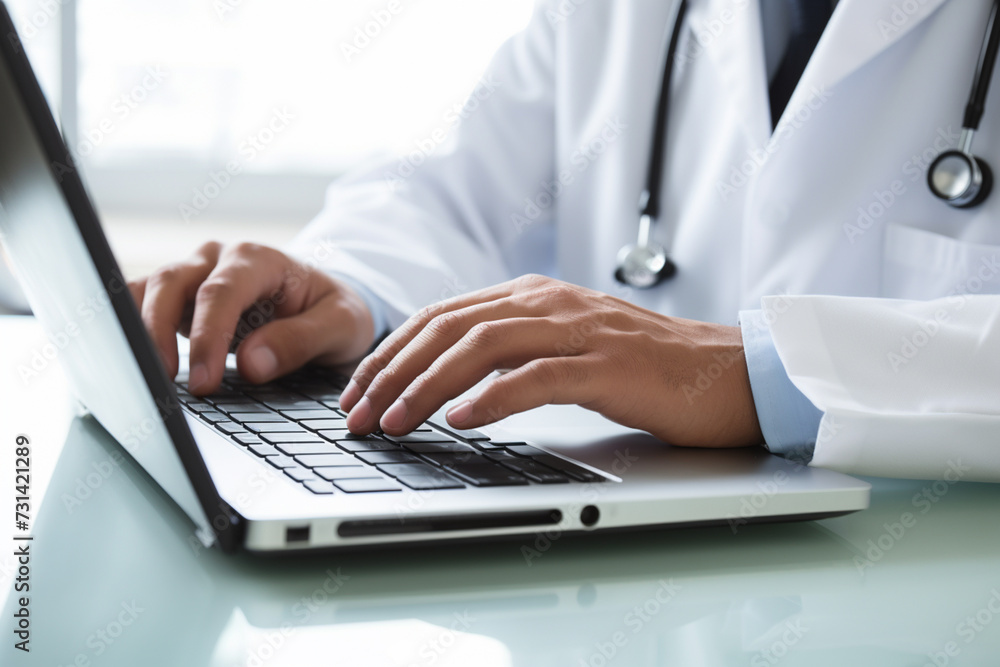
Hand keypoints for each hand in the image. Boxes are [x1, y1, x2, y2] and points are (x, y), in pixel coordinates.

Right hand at [129, 241, 374, 394]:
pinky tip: (130, 359)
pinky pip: (143, 302)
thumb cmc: (336, 311)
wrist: (330, 304)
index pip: (222, 292)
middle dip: (161, 332)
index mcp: (260, 260)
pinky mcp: (182, 298)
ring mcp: (197, 274)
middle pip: (172, 282)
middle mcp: (220, 259)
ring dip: (140, 330)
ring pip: (149, 290)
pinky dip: (132, 326)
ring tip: (144, 377)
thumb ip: (300, 341)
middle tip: (166, 383)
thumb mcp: (342, 325)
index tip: (203, 381)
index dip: (208, 336)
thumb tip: (251, 364)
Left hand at [339, 274, 761, 447]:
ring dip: (427, 386)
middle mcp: (550, 302)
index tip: (358, 392)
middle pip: (449, 327)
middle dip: (392, 373)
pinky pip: (539, 377)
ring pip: (483, 347)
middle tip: (358, 416)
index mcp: (533, 295)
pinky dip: (492, 399)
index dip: (391, 353)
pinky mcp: (609, 365)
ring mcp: (580, 330)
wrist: (728, 372)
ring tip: (394, 422)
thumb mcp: (566, 347)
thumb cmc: (644, 369)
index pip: (441, 316)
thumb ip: (513, 351)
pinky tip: (461, 420)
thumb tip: (447, 381)